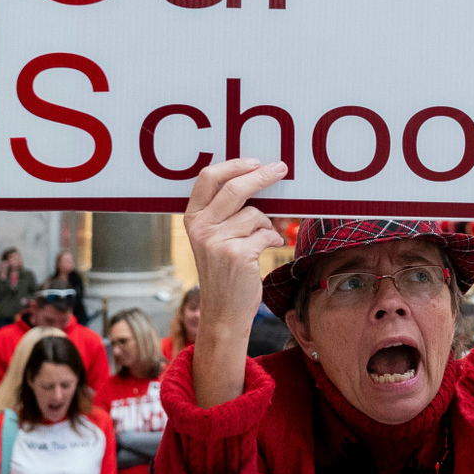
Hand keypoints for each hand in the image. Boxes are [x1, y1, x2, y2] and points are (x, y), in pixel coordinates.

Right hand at [184, 159, 286, 407]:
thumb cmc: (224, 272)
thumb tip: (257, 179)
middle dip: (262, 176)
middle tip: (281, 168)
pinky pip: (266, 233)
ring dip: (267, 224)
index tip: (254, 161)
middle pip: (235, 188)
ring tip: (262, 240)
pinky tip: (269, 248)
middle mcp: (201, 228)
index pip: (207, 178)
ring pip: (256, 214)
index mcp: (192, 219)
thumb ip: (225, 212)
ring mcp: (218, 241)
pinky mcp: (238, 254)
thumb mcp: (214, 239)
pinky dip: (273, 239)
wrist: (223, 312)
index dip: (233, 165)